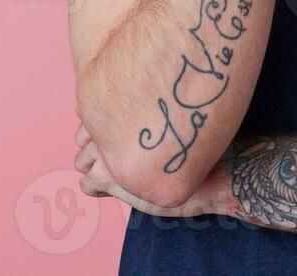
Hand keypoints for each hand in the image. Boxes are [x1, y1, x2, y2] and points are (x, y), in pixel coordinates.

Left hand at [73, 122, 232, 217]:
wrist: (215, 172)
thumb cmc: (201, 145)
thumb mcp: (177, 119)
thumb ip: (151, 115)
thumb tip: (135, 107)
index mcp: (129, 106)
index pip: (94, 112)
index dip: (102, 124)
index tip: (118, 134)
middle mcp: (114, 125)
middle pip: (83, 136)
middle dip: (96, 147)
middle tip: (118, 157)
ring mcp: (108, 152)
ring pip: (82, 161)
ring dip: (95, 168)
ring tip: (118, 174)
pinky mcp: (108, 179)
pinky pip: (87, 185)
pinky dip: (97, 189)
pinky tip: (116, 189)